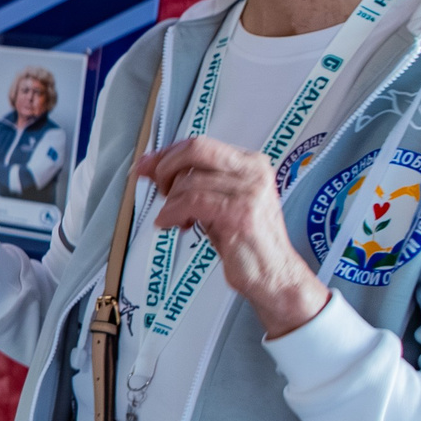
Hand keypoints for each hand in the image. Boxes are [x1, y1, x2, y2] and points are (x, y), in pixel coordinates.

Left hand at [135, 136, 328, 337]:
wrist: (273, 275)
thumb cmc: (245, 243)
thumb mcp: (214, 205)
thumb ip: (189, 185)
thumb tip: (151, 167)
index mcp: (250, 164)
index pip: (201, 145)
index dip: (167, 153)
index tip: (146, 165)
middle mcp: (253, 171)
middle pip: (196, 149)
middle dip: (166, 167)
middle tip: (158, 190)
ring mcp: (249, 190)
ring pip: (189, 180)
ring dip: (171, 202)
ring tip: (174, 219)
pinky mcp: (240, 212)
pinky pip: (192, 201)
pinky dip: (173, 213)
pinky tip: (171, 224)